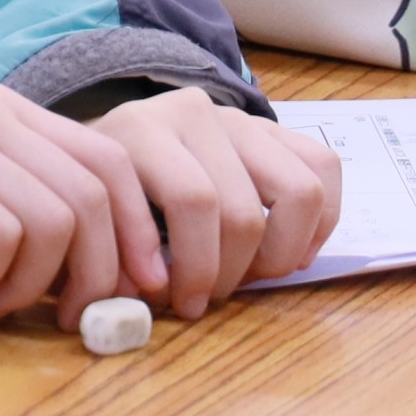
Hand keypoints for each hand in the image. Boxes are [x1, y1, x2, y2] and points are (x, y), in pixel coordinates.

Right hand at [0, 79, 161, 329]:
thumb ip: (49, 225)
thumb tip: (142, 272)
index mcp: (2, 109)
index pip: (113, 160)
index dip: (138, 232)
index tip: (141, 292)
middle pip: (96, 190)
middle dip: (97, 269)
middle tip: (68, 319)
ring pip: (56, 218)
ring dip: (35, 283)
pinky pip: (5, 233)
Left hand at [90, 92, 340, 315]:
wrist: (112, 137)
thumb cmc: (103, 191)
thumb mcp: (92, 216)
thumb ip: (112, 256)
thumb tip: (140, 299)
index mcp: (139, 130)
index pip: (192, 199)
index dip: (193, 264)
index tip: (174, 302)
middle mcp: (194, 113)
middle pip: (244, 209)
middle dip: (229, 272)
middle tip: (205, 297)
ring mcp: (240, 118)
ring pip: (299, 192)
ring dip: (279, 254)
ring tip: (246, 276)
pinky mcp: (275, 128)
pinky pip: (324, 169)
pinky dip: (318, 224)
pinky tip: (286, 253)